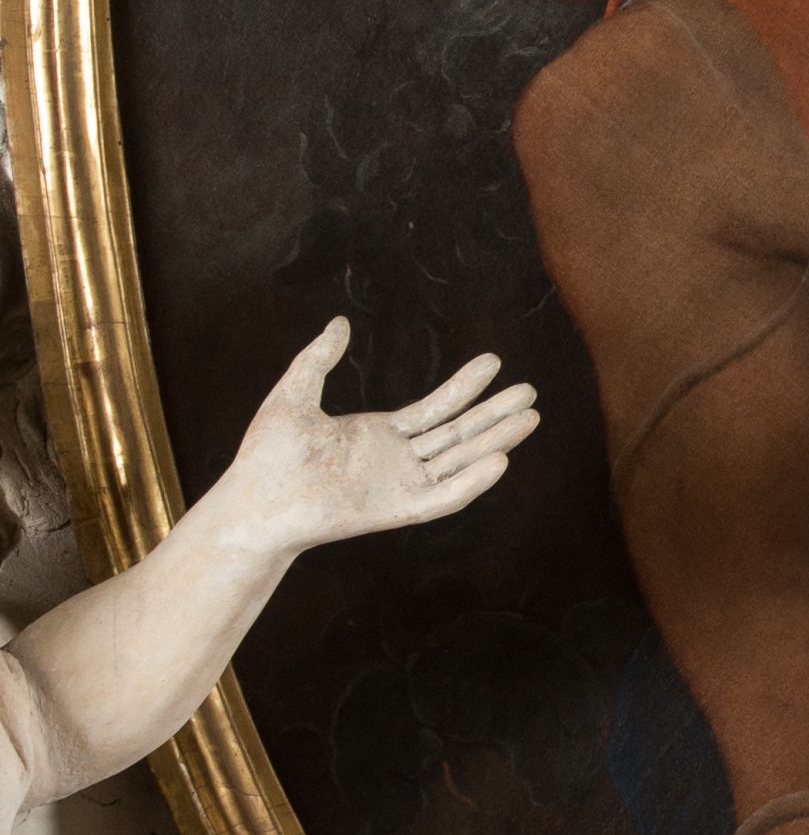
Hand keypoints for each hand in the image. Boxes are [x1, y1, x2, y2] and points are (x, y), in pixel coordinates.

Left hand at [219, 320, 539, 555]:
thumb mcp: (294, 394)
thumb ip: (319, 359)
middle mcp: (394, 461)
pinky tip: (499, 461)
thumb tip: (340, 323)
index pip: (434, 410)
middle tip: (531, 393)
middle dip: (494, 414)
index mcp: (376, 435)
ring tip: (530, 418)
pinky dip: (471, 483)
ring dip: (494, 442)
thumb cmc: (265, 456)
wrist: (251, 501)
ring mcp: (396, 486)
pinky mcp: (393, 511)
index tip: (494, 362)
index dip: (465, 387)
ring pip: (458, 461)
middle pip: (457, 435)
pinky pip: (441, 499)